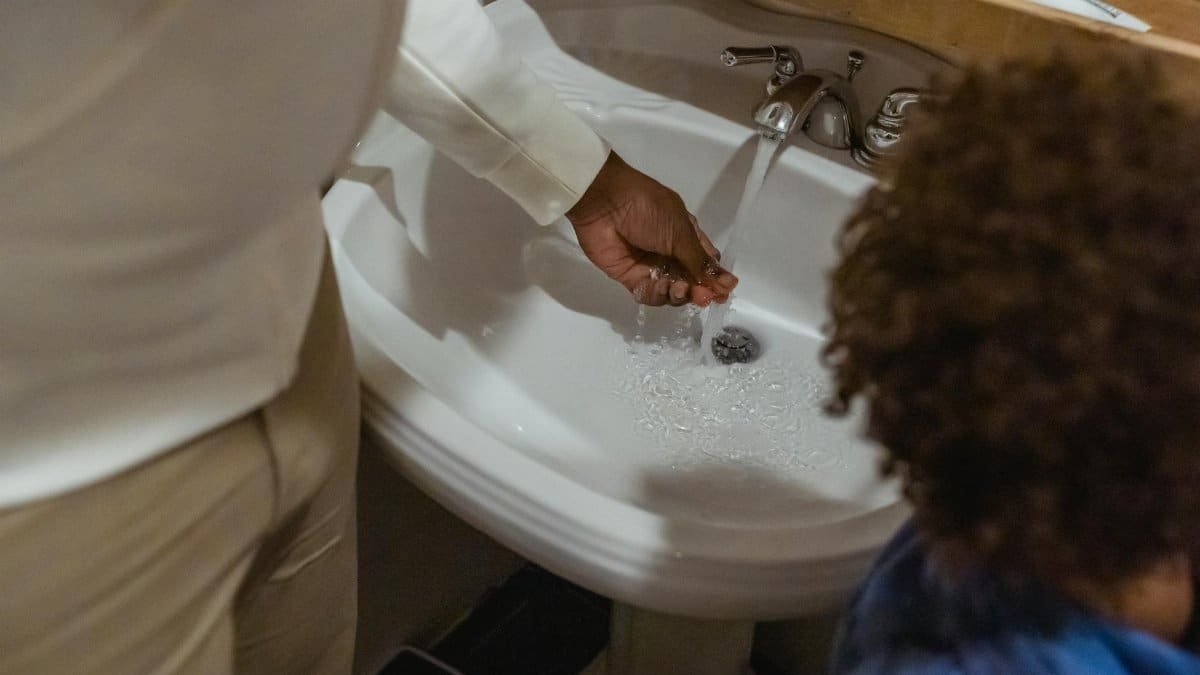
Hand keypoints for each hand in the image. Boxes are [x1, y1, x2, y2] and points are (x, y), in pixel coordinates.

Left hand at [566, 152, 737, 306]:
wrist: (604, 203)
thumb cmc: (648, 210)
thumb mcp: (680, 232)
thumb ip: (701, 262)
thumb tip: (729, 284)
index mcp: (686, 236)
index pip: (706, 264)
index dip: (715, 280)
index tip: (722, 293)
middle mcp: (671, 254)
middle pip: (691, 282)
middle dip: (698, 291)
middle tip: (701, 296)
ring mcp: (650, 266)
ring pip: (671, 292)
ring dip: (678, 295)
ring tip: (678, 288)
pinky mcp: (630, 277)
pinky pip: (649, 294)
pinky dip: (657, 295)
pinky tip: (660, 287)